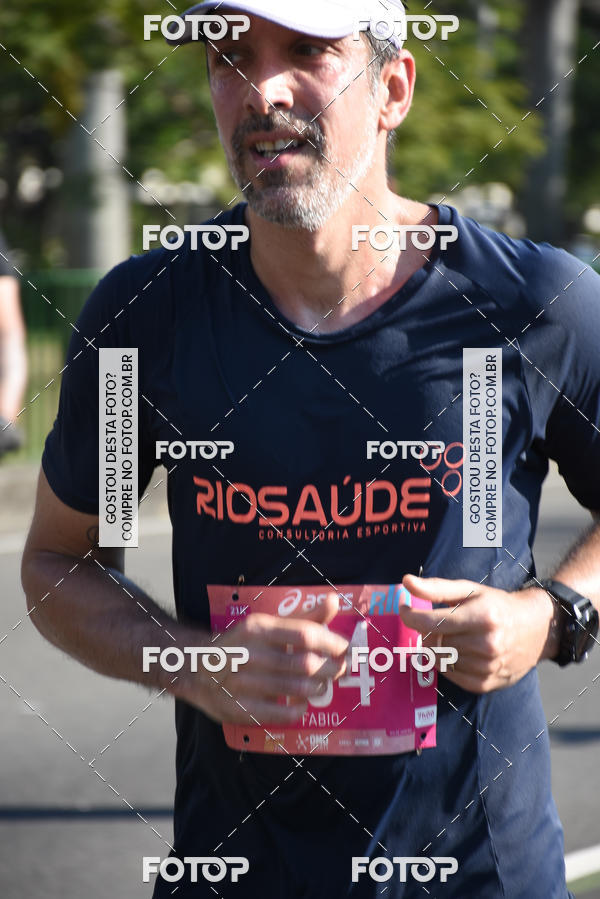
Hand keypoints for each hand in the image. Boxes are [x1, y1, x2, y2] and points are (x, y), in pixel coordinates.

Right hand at [173, 592, 348, 724]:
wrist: (197, 667)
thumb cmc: (243, 644)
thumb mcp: (268, 624)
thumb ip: (304, 617)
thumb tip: (335, 601)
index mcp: (258, 628)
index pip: (306, 634)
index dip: (333, 644)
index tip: (346, 649)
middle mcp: (250, 653)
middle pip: (306, 663)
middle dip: (331, 668)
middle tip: (340, 669)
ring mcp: (243, 682)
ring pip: (297, 688)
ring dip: (318, 688)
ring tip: (322, 685)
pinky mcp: (240, 708)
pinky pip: (282, 712)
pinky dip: (299, 709)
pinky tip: (302, 702)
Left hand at [398, 574, 555, 693]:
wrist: (536, 629)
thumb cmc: (496, 604)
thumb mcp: (470, 590)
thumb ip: (436, 588)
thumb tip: (406, 582)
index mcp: (482, 617)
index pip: (431, 623)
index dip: (411, 616)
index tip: (404, 609)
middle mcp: (487, 644)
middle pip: (434, 642)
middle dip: (427, 632)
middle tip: (434, 623)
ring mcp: (487, 667)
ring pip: (440, 660)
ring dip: (437, 648)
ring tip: (450, 636)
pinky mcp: (486, 684)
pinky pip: (451, 675)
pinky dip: (447, 663)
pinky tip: (457, 651)